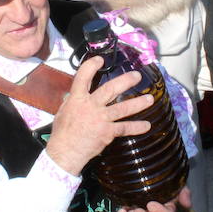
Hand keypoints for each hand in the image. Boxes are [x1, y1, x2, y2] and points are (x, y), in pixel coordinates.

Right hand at [45, 58, 153, 175]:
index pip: (83, 77)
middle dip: (125, 81)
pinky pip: (125, 128)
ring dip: (138, 103)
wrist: (65, 152)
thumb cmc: (63, 133)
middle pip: (110, 89)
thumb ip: (72, 102)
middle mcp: (91, 106)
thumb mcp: (63, 112)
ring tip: (150, 99)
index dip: (91, 66)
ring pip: (122, 108)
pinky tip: (146, 126)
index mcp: (77, 99)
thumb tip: (74, 95)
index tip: (100, 60)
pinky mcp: (107, 132)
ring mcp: (100, 119)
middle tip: (137, 76)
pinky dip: (136, 127)